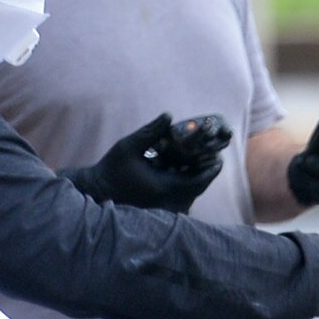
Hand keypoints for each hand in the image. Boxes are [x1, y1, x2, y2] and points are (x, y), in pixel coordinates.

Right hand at [66, 111, 231, 209]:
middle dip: (207, 170)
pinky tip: (188, 166)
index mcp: (165, 187)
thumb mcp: (128, 146)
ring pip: (191, 189)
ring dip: (198, 174)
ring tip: (205, 159)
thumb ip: (149, 132)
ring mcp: (166, 202)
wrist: (99, 189)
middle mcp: (169, 199)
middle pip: (198, 186)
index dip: (211, 170)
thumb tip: (168, 115)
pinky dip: (187, 179)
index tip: (220, 158)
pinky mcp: (162, 200)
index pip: (197, 181)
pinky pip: (182, 191)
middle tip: (216, 156)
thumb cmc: (111, 168)